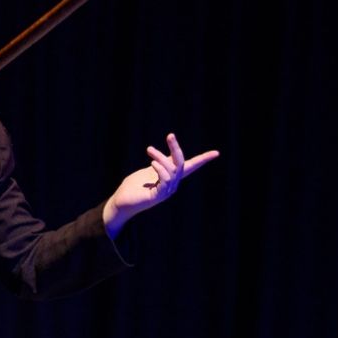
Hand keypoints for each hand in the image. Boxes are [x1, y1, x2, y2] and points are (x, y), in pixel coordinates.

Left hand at [103, 133, 218, 235]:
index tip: (217, 153)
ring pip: (172, 170)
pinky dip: (160, 169)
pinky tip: (152, 163)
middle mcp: (172, 185)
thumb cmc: (132, 187)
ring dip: (161, 157)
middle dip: (176, 148)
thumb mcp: (147, 171)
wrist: (120, 202)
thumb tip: (164, 157)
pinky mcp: (157, 196)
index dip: (203, 159)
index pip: (190, 167)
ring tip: (149, 149)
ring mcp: (166, 191)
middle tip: (170, 135)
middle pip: (181, 164)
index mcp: (171, 177)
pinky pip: (165, 180)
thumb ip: (159, 164)